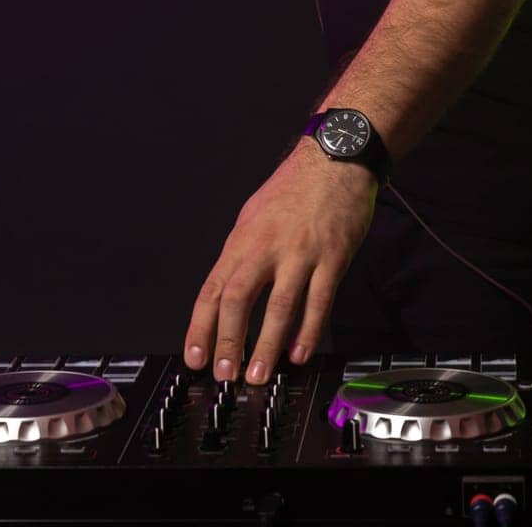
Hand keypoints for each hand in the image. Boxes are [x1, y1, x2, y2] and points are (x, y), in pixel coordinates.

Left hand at [183, 139, 377, 383]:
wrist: (336, 158)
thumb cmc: (295, 186)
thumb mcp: (254, 214)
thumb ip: (242, 253)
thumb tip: (226, 291)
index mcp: (244, 238)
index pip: (214, 288)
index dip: (201, 327)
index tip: (195, 356)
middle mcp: (267, 246)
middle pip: (239, 299)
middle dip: (229, 341)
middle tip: (225, 374)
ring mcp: (301, 252)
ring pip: (280, 307)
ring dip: (267, 346)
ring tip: (258, 374)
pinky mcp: (332, 257)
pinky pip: (318, 301)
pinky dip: (308, 331)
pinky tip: (299, 352)